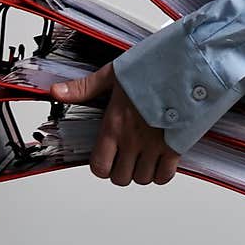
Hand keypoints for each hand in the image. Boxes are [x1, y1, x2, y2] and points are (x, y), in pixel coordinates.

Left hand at [51, 62, 180, 186]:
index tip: (106, 155)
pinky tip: (160, 159)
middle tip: (125, 156)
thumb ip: (85, 88)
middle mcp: (133, 140)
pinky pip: (165, 175)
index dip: (101, 165)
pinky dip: (161, 172)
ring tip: (142, 156)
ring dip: (141, 171)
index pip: (100, 166)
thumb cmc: (153, 66)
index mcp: (115, 124)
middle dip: (121, 170)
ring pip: (142, 179)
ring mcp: (155, 146)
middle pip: (121, 178)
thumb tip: (57, 92)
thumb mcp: (114, 73)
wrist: (188, 66)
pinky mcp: (176, 147)